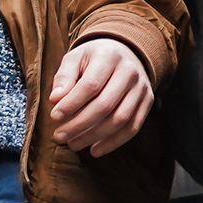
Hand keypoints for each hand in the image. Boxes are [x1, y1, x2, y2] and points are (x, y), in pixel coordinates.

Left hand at [50, 35, 154, 155]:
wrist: (125, 52)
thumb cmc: (94, 58)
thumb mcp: (76, 58)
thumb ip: (64, 77)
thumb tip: (55, 100)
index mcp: (110, 56)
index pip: (91, 84)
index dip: (72, 103)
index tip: (54, 116)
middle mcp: (130, 71)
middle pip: (105, 105)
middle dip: (79, 125)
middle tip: (59, 136)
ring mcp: (142, 88)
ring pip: (120, 119)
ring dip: (94, 137)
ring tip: (73, 144)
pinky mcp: (148, 102)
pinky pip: (132, 128)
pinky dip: (113, 143)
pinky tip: (95, 150)